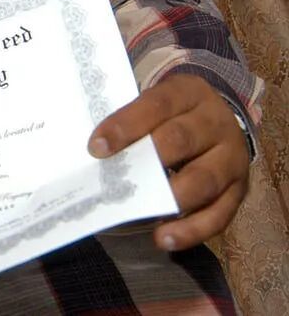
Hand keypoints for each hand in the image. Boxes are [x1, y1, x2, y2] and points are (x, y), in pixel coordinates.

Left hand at [87, 73, 248, 251]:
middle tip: (117, 181)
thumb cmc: (168, 116)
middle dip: (147, 160)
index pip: (156, 105)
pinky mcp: (239, 190)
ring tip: (142, 215)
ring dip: (171, 199)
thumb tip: (94, 153)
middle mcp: (215, 121)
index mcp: (188, 92)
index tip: (97, 147)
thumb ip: (129, 124)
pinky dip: (192, 229)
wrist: (214, 121)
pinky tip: (165, 238)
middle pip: (181, 139)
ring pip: (203, 178)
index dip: (126, 125)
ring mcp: (231, 157)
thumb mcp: (153, 106)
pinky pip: (220, 213)